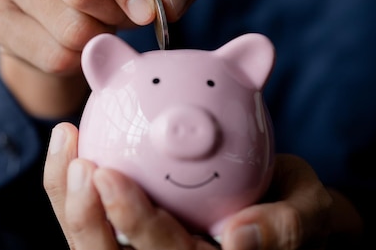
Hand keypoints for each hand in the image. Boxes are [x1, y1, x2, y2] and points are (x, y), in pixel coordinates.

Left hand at [44, 123, 362, 249]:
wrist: (281, 205)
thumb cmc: (295, 208)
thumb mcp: (309, 213)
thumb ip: (286, 227)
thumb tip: (238, 237)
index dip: (134, 225)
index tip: (108, 176)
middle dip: (86, 216)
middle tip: (80, 162)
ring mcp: (144, 247)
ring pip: (90, 238)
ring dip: (68, 195)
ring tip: (65, 141)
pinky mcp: (127, 229)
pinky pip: (91, 211)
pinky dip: (70, 180)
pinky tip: (68, 137)